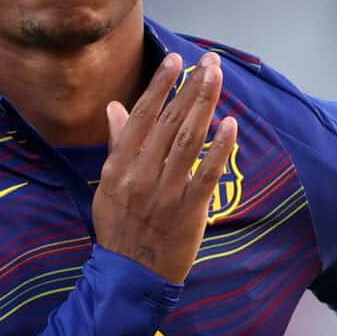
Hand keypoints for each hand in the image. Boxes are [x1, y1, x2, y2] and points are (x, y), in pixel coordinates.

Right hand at [93, 51, 237, 283]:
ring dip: (204, 106)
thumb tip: (115, 108)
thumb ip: (116, 146)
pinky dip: (219, 149)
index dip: (160, 87)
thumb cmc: (119, 227)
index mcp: (119, 167)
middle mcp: (140, 176)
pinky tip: (229, 125)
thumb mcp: (107, 185)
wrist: (131, 275)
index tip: (175, 60)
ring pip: (188, 141)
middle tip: (209, 61)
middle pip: (169, 123)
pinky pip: (207, 175)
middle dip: (190, 88)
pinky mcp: (189, 211)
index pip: (142, 117)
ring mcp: (165, 193)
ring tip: (217, 79)